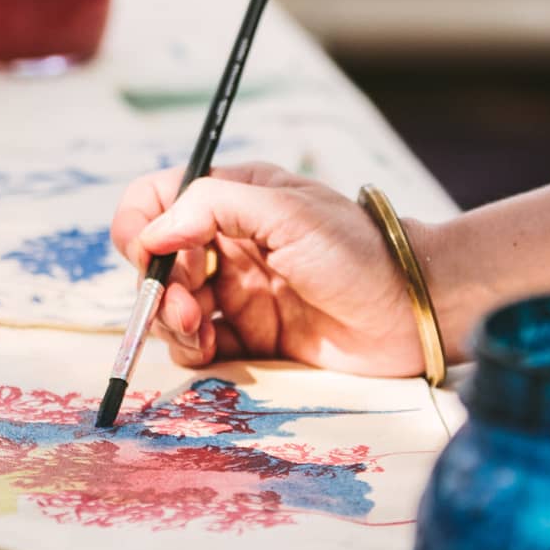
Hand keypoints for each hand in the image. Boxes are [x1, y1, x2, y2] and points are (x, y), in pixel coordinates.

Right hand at [110, 163, 427, 376]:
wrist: (410, 312)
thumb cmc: (358, 251)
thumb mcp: (287, 210)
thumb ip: (214, 207)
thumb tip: (154, 233)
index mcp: (234, 199)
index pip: (158, 199)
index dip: (139, 224)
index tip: (148, 252)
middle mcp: (228, 245)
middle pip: (157, 262)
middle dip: (158, 285)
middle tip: (187, 305)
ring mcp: (237, 293)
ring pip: (171, 308)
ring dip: (170, 320)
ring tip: (198, 330)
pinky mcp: (250, 339)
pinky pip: (197, 346)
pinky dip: (191, 350)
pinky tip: (209, 350)